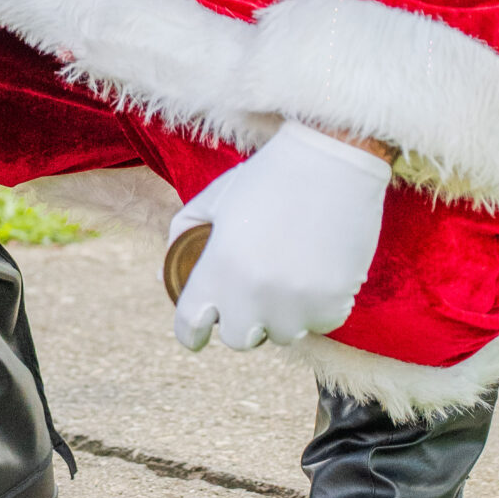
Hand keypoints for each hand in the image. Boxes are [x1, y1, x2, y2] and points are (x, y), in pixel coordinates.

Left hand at [172, 121, 391, 352]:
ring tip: (287, 279)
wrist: (334, 159)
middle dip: (241, 320)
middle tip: (251, 295)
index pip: (191, 325)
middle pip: (238, 338)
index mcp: (217, 268)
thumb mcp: (214, 200)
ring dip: (281, 315)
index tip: (197, 333)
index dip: (192, 331)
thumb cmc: (269, 177)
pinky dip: (317, 308)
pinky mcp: (333, 303)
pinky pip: (319, 324)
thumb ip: (183, 237)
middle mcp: (253, 294)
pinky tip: (316, 275)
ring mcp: (295, 303)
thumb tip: (164, 274)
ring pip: (283, 334)